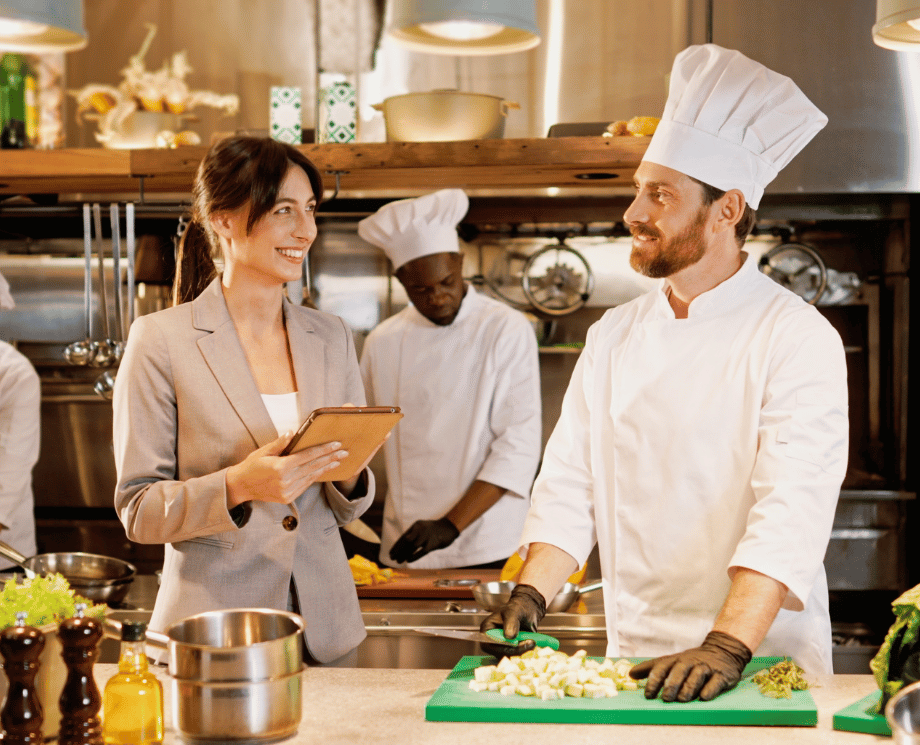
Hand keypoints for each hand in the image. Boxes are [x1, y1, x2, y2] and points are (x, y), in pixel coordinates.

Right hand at [226, 432, 346, 507]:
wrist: (241, 487)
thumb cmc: (252, 465)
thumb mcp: (263, 451)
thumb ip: (280, 443)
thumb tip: (292, 432)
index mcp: (280, 467)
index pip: (307, 456)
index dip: (323, 449)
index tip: (336, 444)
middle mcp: (286, 481)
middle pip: (313, 466)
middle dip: (330, 458)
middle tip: (344, 452)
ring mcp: (288, 491)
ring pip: (312, 477)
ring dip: (325, 468)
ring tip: (338, 461)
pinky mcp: (288, 498)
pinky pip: (306, 485)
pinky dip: (315, 477)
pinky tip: (323, 470)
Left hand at [388, 517, 458, 562]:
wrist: (449, 527)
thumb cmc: (434, 530)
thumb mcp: (422, 529)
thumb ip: (414, 535)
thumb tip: (402, 547)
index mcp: (416, 526)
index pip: (403, 537)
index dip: (396, 546)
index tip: (391, 553)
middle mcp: (420, 529)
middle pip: (406, 541)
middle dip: (398, 550)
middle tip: (393, 558)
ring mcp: (427, 536)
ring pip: (412, 546)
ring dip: (404, 554)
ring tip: (399, 561)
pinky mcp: (434, 543)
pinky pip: (422, 551)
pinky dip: (414, 556)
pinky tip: (409, 560)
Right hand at [479, 584, 546, 657]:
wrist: (527, 611)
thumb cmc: (517, 608)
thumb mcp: (513, 611)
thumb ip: (511, 622)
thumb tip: (510, 636)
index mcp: (487, 630)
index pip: (487, 644)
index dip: (499, 646)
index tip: (514, 642)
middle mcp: (493, 641)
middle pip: (499, 653)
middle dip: (515, 650)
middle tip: (530, 643)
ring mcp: (503, 647)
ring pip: (509, 657)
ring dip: (522, 651)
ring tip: (532, 642)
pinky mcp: (512, 651)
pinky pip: (517, 657)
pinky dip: (525, 652)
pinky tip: (532, 644)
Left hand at [629, 631, 752, 702]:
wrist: (722, 650)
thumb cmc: (691, 660)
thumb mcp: (671, 661)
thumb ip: (652, 668)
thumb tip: (631, 674)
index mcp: (676, 660)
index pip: (662, 668)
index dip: (654, 681)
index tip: (648, 695)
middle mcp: (690, 662)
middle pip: (678, 671)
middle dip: (671, 684)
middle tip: (666, 698)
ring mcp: (706, 668)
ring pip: (696, 676)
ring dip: (688, 687)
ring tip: (682, 699)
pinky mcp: (721, 675)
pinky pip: (715, 682)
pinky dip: (709, 689)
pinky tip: (703, 697)